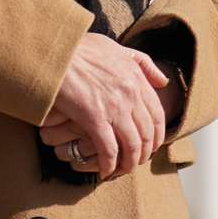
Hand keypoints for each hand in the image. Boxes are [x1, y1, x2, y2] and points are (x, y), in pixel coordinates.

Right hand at [38, 33, 167, 178]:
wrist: (54, 51)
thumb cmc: (80, 48)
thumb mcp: (116, 48)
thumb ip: (142, 63)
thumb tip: (163, 81)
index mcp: (136, 78)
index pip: (158, 114)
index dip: (156, 135)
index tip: (150, 145)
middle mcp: (130, 94)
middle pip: (147, 134)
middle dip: (144, 153)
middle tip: (136, 161)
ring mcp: (113, 107)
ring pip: (132, 146)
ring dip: (129, 163)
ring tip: (121, 170)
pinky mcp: (94, 118)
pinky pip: (108, 150)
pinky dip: (109, 164)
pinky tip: (105, 171)